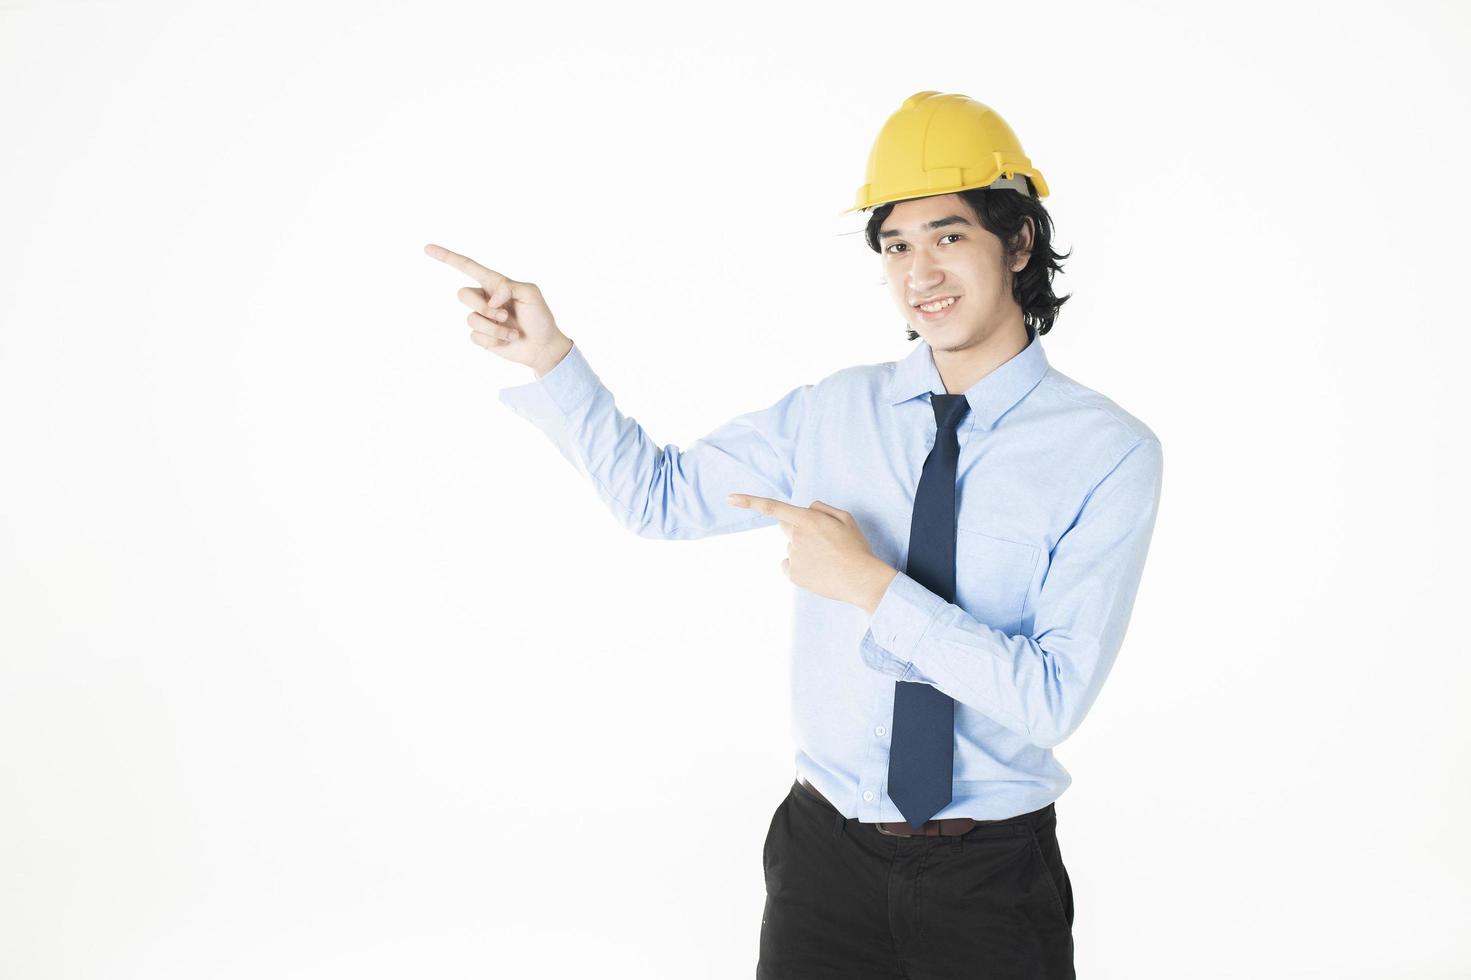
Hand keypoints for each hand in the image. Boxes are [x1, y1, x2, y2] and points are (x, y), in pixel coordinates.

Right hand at [424, 243, 571, 372]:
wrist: (543, 346)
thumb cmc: (540, 317)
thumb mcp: (531, 293)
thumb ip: (508, 287)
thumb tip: (490, 299)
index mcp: (495, 284)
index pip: (467, 267)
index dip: (447, 257)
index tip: (427, 248)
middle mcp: (484, 298)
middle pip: (463, 295)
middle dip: (483, 307)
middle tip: (505, 315)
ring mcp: (482, 318)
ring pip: (471, 318)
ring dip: (495, 328)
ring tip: (513, 332)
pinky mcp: (482, 336)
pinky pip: (476, 336)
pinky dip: (494, 340)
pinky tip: (508, 340)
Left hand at [726, 494, 894, 608]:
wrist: (861, 580)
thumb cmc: (856, 548)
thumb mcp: (846, 518)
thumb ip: (822, 509)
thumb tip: (805, 509)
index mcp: (808, 520)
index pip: (773, 507)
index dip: (749, 501)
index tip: (730, 498)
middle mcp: (796, 537)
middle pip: (785, 527)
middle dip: (798, 529)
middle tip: (821, 541)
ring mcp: (793, 556)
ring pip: (791, 547)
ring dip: (803, 550)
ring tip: (827, 559)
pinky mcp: (793, 574)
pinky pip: (788, 565)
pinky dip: (799, 566)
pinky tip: (818, 570)